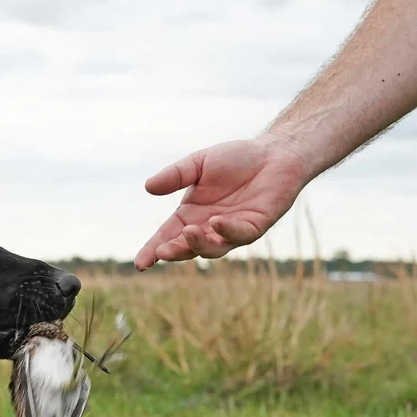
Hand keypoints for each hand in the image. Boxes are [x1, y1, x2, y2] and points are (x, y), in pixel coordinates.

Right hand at [134, 134, 313, 270]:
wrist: (274, 153)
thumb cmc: (237, 159)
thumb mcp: (199, 163)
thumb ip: (175, 175)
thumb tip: (148, 187)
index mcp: (191, 214)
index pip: (167, 236)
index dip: (153, 250)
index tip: (141, 263)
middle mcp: (208, 227)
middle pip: (187, 248)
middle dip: (174, 251)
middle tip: (162, 251)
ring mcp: (231, 231)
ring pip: (212, 248)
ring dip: (198, 244)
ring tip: (188, 232)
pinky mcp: (254, 227)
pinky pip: (239, 235)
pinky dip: (226, 231)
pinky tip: (217, 221)